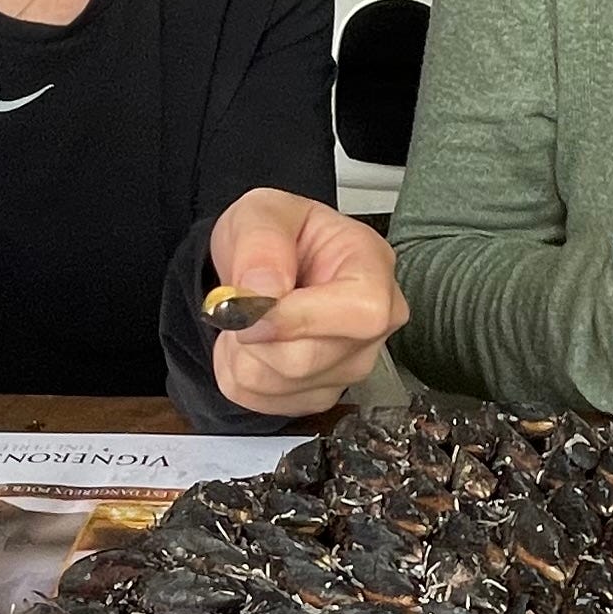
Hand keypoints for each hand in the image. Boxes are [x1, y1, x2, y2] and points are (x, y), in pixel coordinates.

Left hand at [203, 189, 404, 417]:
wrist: (266, 264)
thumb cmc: (278, 234)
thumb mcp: (262, 213)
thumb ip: (261, 244)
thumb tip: (261, 292)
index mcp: (372, 268)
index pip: (362, 313)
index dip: (299, 319)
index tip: (251, 308)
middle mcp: (373, 326)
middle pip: (306, 360)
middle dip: (254, 334)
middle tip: (241, 301)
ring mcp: (349, 366)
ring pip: (278, 384)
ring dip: (242, 352)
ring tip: (252, 317)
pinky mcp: (320, 394)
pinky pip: (261, 400)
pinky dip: (239, 372)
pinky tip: (256, 341)